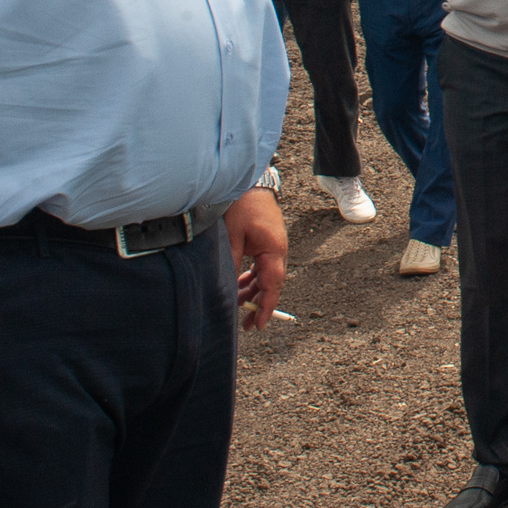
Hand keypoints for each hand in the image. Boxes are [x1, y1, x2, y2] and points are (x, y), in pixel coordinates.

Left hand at [227, 190, 288, 329]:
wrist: (248, 183)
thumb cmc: (242, 207)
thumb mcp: (232, 238)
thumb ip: (232, 265)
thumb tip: (229, 290)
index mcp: (273, 250)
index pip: (273, 285)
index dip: (266, 307)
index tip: (259, 325)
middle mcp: (277, 250)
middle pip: (270, 284)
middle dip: (258, 304)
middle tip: (245, 324)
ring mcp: (273, 246)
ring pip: (266, 276)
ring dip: (254, 291)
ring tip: (239, 305)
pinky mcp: (266, 242)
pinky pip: (262, 266)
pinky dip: (253, 277)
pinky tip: (241, 284)